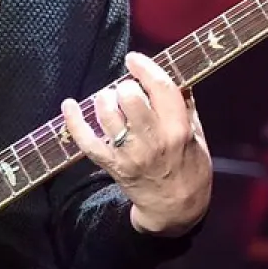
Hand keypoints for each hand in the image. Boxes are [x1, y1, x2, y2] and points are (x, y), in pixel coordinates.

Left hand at [63, 52, 212, 235]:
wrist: (176, 209)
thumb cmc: (191, 168)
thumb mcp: (199, 136)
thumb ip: (187, 107)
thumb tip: (177, 76)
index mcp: (178, 129)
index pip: (161, 89)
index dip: (145, 68)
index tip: (134, 59)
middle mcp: (153, 140)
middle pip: (131, 99)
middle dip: (125, 86)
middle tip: (126, 90)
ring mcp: (130, 154)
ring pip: (108, 116)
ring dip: (104, 99)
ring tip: (107, 98)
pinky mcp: (113, 165)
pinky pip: (88, 142)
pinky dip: (74, 122)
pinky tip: (69, 105)